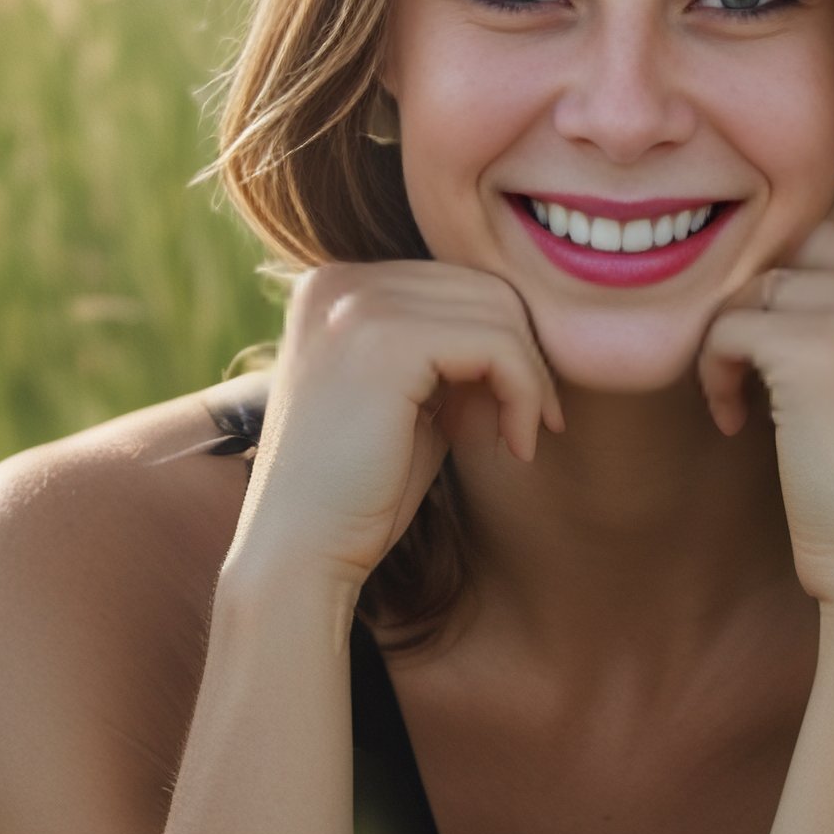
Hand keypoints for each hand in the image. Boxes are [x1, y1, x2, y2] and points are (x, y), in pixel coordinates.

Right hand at [231, 259, 562, 595]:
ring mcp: (356, 306)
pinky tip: (515, 445)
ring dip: (530, 379)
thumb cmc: (359, 491)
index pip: (455, 280)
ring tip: (521, 437)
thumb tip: (528, 328)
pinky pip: (497, 345)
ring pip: (498, 311)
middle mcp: (338, 282)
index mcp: (335, 287)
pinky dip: (524, 394)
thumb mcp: (411, 402)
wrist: (299, 552)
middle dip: (525, 355)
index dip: (503, 342)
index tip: (521, 407)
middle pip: (482, 285)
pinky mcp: (386, 342)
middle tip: (534, 424)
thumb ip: (451, 355)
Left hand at [696, 180, 833, 677]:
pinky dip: (715, 370)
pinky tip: (735, 420)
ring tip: (746, 400)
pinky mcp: (814, 348)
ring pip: (759, 281)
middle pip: (804, 234)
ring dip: (735, 336)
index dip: (815, 248)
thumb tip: (785, 247)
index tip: (796, 320)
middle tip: (761, 363)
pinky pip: (728, 325)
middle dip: (771, 293)